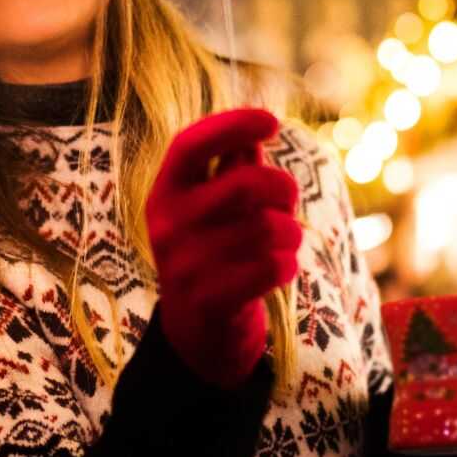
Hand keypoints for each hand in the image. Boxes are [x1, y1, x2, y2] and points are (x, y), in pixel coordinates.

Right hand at [146, 108, 302, 387]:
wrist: (197, 334)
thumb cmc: (215, 252)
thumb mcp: (213, 206)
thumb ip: (233, 167)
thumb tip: (256, 128)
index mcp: (165, 193)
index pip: (190, 144)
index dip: (232, 124)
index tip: (273, 122)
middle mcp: (166, 226)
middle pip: (246, 184)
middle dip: (284, 189)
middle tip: (289, 202)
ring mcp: (184, 266)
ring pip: (269, 229)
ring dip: (291, 234)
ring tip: (285, 243)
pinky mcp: (209, 302)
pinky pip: (273, 267)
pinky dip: (288, 265)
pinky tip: (279, 270)